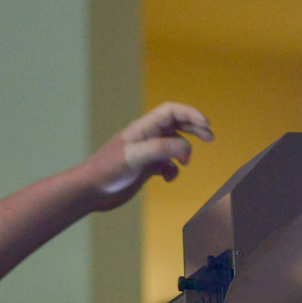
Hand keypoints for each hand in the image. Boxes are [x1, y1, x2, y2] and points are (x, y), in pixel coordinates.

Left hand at [84, 103, 213, 204]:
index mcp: (143, 128)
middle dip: (194, 129)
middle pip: (177, 124)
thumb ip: (161, 149)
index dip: (190, 113)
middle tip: (210, 138)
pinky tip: (167, 178)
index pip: (171, 111)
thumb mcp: (135, 157)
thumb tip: (185, 147)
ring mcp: (147, 153)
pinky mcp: (146, 169)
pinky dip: (172, 171)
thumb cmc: (108, 170)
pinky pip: (167, 165)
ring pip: (174, 145)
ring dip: (184, 152)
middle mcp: (147, 137)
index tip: (206, 125)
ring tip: (186, 162)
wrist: (91, 190)